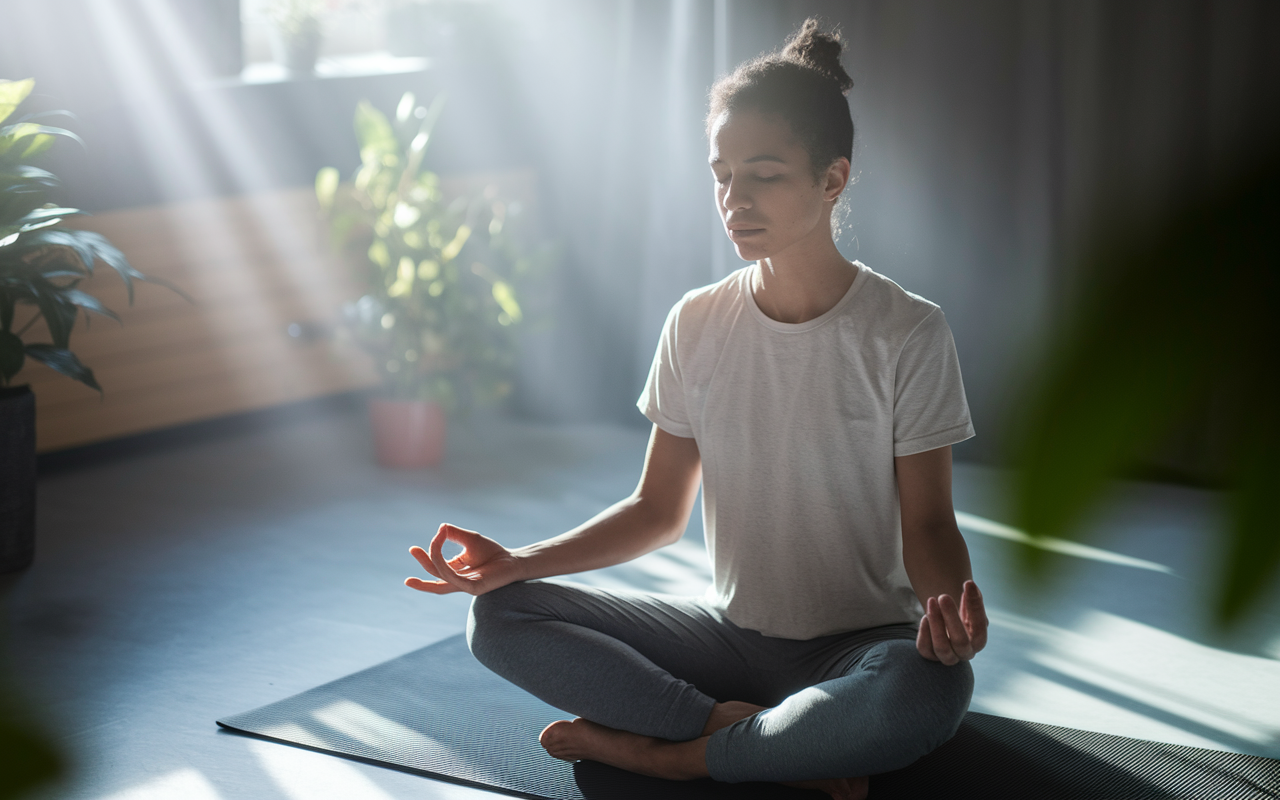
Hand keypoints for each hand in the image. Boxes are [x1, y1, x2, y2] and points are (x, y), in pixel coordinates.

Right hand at [404, 524, 523, 595]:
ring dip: (431, 563)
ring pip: (441, 578)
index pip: (437, 565)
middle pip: (435, 574)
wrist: (515, 561)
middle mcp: (457, 581)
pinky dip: (444, 568)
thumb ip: (454, 534)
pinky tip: (438, 557)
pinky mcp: (474, 588)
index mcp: (455, 572)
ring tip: (421, 550)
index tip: (421, 542)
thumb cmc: (493, 552)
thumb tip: (441, 527)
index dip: (430, 553)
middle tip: (413, 549)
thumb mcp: (470, 539)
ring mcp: (465, 586)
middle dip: (423, 562)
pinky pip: (454, 580)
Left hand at [916, 580, 987, 664]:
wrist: (944, 629)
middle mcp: (965, 652)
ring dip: (936, 624)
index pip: (980, 627)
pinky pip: (926, 649)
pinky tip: (924, 617)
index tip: (968, 583)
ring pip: (942, 647)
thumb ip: (970, 599)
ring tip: (931, 600)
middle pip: (960, 641)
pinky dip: (924, 633)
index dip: (975, 605)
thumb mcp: (967, 608)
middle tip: (943, 596)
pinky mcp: (931, 656)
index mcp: (978, 640)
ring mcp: (948, 657)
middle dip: (951, 617)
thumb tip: (970, 586)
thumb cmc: (959, 616)